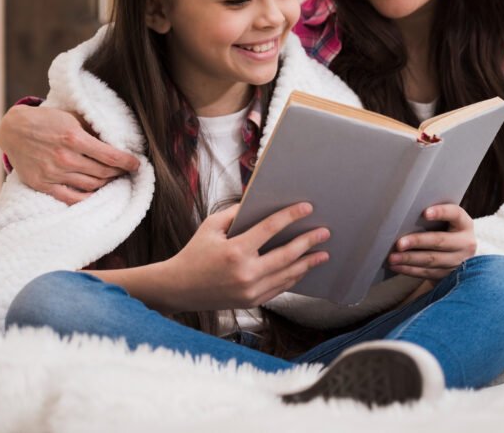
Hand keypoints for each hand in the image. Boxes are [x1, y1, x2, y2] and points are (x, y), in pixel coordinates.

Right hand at [0, 104, 139, 203]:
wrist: (13, 130)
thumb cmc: (46, 121)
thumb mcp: (72, 117)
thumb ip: (93, 130)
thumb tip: (117, 142)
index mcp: (74, 138)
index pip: (110, 156)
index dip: (127, 162)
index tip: (136, 164)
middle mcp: (64, 158)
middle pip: (103, 173)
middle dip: (119, 172)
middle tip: (125, 170)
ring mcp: (53, 173)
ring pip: (91, 186)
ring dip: (106, 184)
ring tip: (112, 178)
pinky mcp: (43, 184)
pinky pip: (71, 198)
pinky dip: (87, 197)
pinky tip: (96, 192)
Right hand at [163, 202, 329, 311]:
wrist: (178, 289)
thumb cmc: (194, 253)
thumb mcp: (210, 227)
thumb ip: (236, 214)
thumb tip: (259, 202)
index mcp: (235, 251)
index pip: (270, 229)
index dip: (291, 216)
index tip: (307, 208)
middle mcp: (245, 273)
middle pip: (287, 255)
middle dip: (309, 242)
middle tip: (325, 233)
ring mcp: (250, 290)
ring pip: (287, 275)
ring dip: (307, 263)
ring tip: (323, 253)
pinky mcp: (252, 302)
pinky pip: (280, 288)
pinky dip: (293, 277)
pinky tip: (303, 268)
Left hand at [387, 204, 475, 279]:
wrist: (462, 254)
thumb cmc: (448, 231)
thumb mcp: (449, 222)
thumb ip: (436, 217)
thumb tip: (407, 214)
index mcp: (464, 224)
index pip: (455, 214)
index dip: (441, 212)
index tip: (424, 213)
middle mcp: (465, 243)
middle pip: (440, 241)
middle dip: (418, 242)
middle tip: (399, 243)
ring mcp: (458, 261)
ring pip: (432, 260)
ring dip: (409, 259)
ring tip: (392, 257)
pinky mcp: (448, 275)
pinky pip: (427, 273)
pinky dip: (409, 270)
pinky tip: (397, 266)